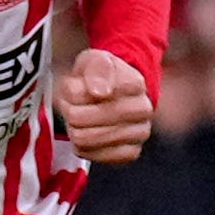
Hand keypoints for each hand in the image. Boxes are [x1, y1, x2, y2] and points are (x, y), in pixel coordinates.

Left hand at [53, 47, 154, 164]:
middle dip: (71, 111)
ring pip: (87, 138)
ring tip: (79, 118)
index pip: (95, 94)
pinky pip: (92, 155)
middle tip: (71, 105)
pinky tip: (87, 133)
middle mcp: (144, 110)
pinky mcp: (130, 153)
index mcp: (136, 84)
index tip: (74, 86)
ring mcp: (139, 133)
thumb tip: (101, 91)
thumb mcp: (94, 60)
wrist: (109, 94)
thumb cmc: (100, 77)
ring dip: (74, 128)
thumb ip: (98, 68)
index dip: (74, 92)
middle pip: (88, 118)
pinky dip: (82, 145)